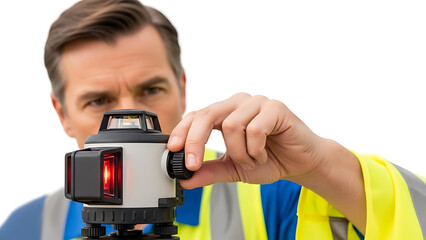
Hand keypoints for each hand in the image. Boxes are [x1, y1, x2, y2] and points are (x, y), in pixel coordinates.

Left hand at [167, 92, 328, 188]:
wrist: (301, 163)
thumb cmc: (269, 160)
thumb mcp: (233, 169)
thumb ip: (210, 171)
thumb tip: (185, 178)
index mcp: (225, 112)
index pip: (196, 116)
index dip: (182, 132)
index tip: (172, 151)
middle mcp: (238, 103)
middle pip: (206, 115)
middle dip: (196, 142)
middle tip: (194, 165)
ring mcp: (257, 102)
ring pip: (231, 126)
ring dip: (239, 153)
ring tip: (252, 160)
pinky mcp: (275, 107)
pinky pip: (255, 129)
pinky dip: (256, 150)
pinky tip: (264, 155)